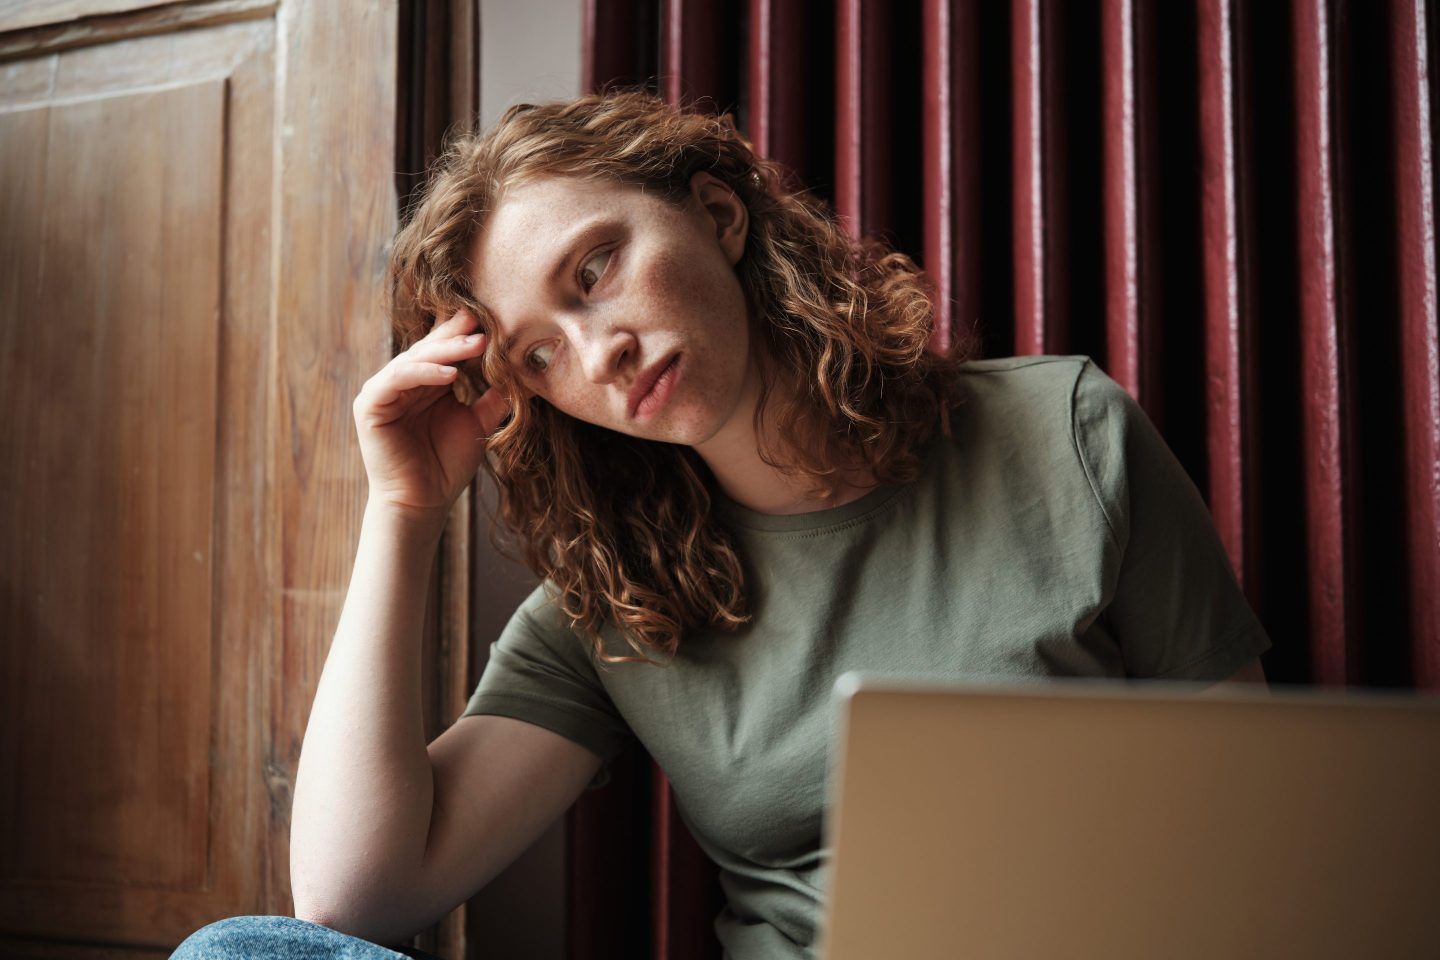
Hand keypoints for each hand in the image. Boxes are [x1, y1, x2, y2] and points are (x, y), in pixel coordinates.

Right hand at [352, 307, 509, 521]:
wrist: (422, 503)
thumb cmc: (448, 466)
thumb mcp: (479, 422)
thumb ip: (498, 396)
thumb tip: (532, 376)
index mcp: (424, 382)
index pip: (444, 349)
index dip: (466, 333)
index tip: (495, 320)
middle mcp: (402, 381)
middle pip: (429, 348)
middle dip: (458, 334)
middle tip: (485, 320)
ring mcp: (383, 390)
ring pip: (415, 359)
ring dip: (447, 350)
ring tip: (477, 344)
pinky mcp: (369, 404)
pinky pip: (397, 379)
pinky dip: (423, 373)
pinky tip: (450, 375)